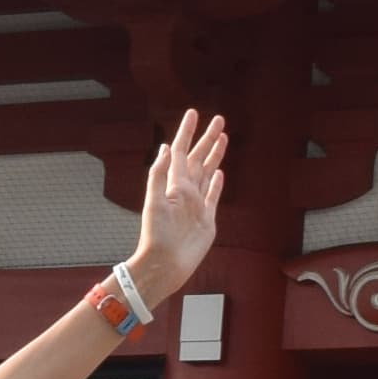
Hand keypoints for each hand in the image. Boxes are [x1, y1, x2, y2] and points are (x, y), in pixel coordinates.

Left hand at [126, 110, 230, 298]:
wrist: (164, 265)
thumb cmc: (156, 236)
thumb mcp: (154, 202)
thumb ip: (159, 174)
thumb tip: (167, 147)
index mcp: (173, 185)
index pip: (182, 152)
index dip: (187, 132)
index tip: (193, 114)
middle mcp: (186, 191)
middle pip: (199, 159)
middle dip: (208, 139)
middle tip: (219, 120)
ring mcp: (198, 204)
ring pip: (208, 173)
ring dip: (215, 155)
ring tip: (223, 138)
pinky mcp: (207, 220)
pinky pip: (213, 196)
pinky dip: (217, 183)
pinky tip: (220, 171)